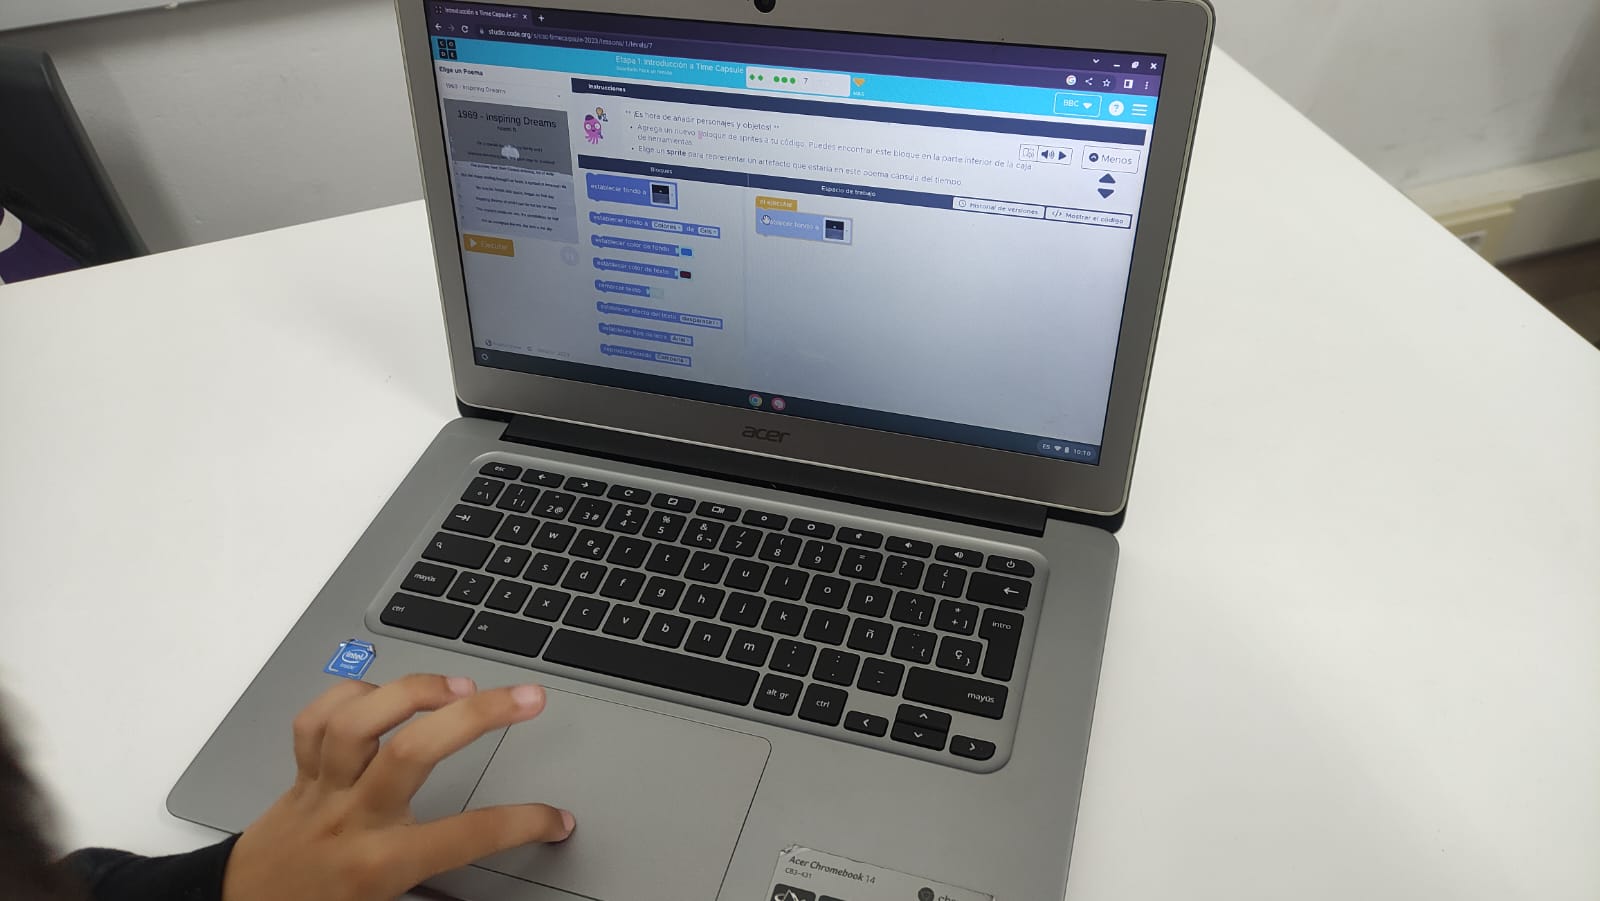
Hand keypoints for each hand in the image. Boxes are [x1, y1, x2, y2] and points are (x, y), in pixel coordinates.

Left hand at [223, 674, 573, 900]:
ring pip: (359, 722)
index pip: (467, 836)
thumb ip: (437, 881)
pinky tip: (385, 693)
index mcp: (379, 865)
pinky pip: (315, 720)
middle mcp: (351, 820)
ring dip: (413, 691)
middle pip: (415, 751)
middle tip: (528, 698)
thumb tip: (495, 850)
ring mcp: (322, 791)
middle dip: (479, 716)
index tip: (556, 817)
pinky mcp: (298, 774)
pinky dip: (350, 695)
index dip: (523, 823)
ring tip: (458, 684)